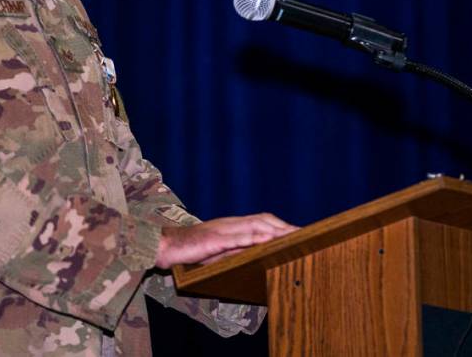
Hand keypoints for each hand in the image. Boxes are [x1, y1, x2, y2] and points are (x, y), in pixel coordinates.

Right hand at [154, 213, 297, 268]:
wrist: (166, 246)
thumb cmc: (192, 250)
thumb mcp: (219, 251)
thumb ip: (238, 249)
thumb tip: (260, 252)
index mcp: (232, 225)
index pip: (262, 220)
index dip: (281, 225)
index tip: (299, 231)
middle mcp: (230, 223)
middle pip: (263, 219)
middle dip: (284, 226)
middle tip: (305, 233)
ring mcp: (222, 229)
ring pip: (254, 225)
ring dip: (275, 230)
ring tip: (293, 236)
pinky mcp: (214, 239)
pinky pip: (237, 237)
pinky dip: (253, 237)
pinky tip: (266, 240)